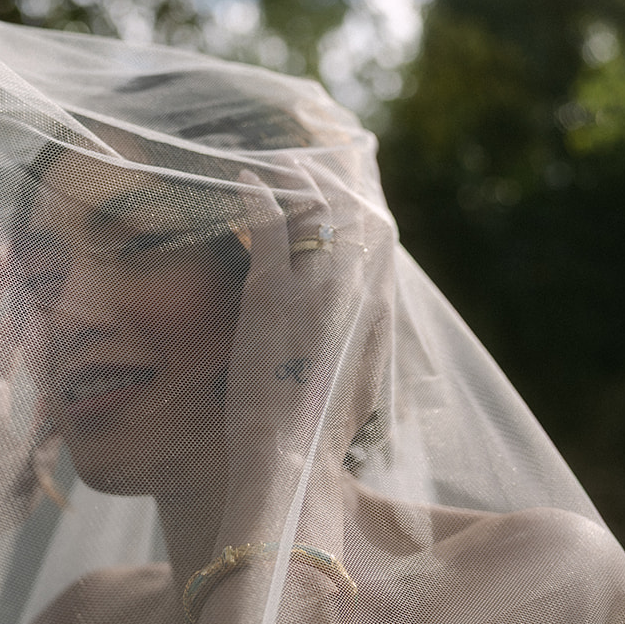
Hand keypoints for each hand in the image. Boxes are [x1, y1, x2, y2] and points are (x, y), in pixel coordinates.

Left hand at [187, 155, 391, 580]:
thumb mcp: (353, 396)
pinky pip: (268, 225)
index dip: (363, 212)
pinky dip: (256, 196)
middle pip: (358, 216)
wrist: (293, 462)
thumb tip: (351, 350)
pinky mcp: (272, 292)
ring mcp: (317, 290)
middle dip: (336, 182)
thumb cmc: (315, 443)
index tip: (348, 191)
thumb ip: (356, 359)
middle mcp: (359, 296)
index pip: (381, 247)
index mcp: (380, 321)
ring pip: (316, 212)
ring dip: (296, 181)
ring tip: (276, 164)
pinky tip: (243, 180)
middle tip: (311, 162)